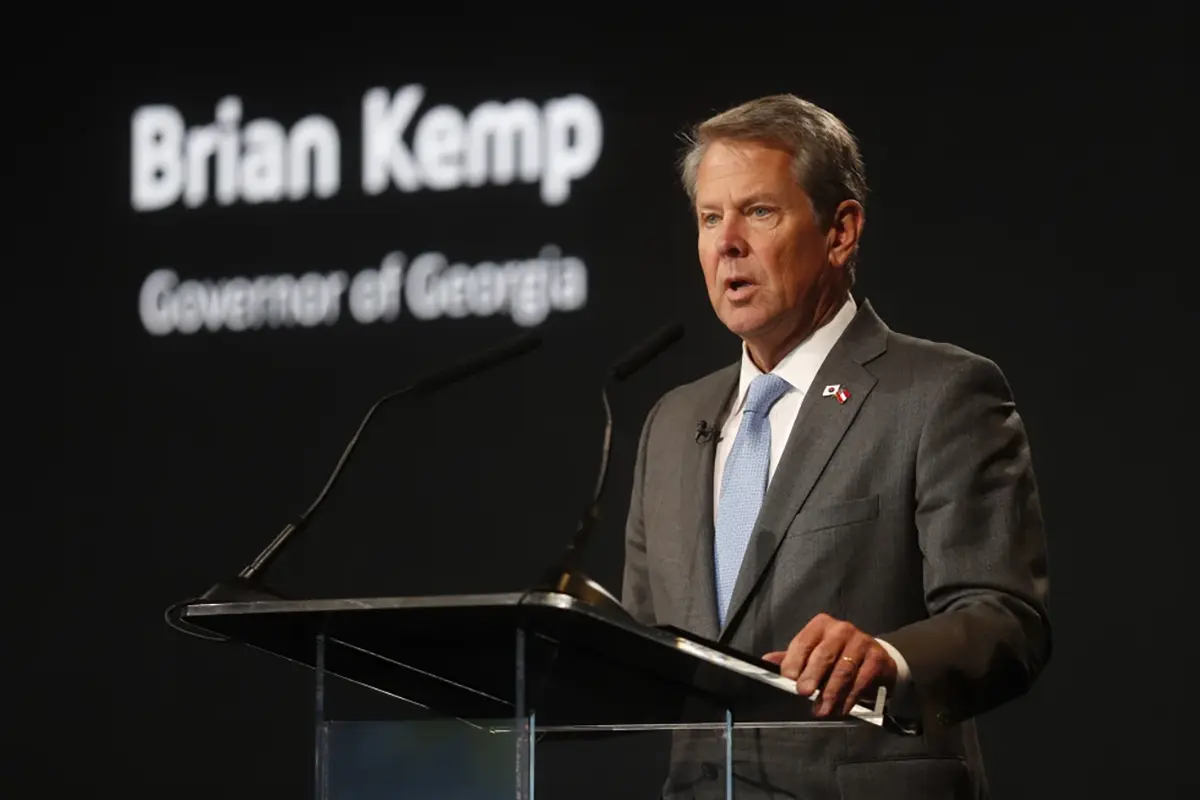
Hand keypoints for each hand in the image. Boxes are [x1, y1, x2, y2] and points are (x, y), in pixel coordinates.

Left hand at [762, 613, 897, 717]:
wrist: (876, 658)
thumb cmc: (838, 656)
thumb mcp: (813, 652)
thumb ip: (791, 657)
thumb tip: (765, 662)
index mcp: (821, 625)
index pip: (803, 642)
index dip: (794, 661)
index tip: (788, 679)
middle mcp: (841, 630)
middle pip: (823, 654)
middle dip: (812, 676)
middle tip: (803, 693)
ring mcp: (861, 642)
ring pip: (843, 670)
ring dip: (830, 693)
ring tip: (822, 709)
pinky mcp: (877, 658)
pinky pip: (861, 680)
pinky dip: (849, 697)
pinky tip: (841, 708)